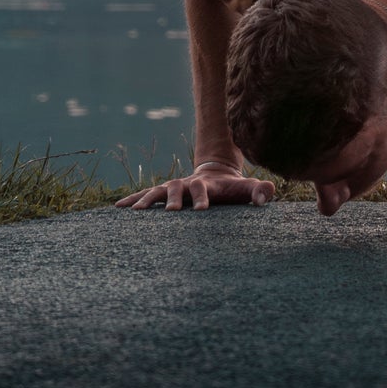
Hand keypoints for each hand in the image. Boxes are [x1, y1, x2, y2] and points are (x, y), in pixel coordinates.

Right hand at [115, 165, 274, 210]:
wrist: (216, 174)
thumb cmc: (233, 188)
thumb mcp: (247, 189)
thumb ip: (260, 191)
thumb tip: (268, 195)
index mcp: (205, 184)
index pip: (202, 189)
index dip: (202, 197)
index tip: (202, 210)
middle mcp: (185, 183)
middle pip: (176, 187)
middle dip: (173, 198)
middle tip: (172, 211)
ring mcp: (172, 187)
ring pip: (156, 191)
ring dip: (146, 200)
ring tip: (136, 213)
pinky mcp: (163, 194)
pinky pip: (145, 196)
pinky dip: (133, 200)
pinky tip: (118, 209)